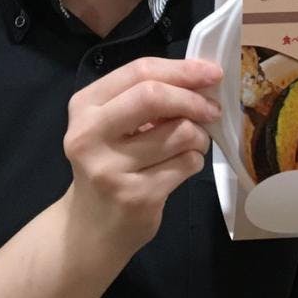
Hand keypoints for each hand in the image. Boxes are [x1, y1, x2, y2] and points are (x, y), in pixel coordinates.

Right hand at [61, 57, 222, 253]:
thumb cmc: (109, 164)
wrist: (91, 227)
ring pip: (179, 133)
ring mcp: (110, 169)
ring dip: (199, 136)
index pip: (138, 72)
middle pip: (153, 97)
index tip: (211, 72)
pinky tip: (181, 167)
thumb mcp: (112, 125)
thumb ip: (146, 99)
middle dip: (193, 99)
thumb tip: (201, 79)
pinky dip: (194, 161)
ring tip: (191, 145)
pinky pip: (186, 164)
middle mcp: (89, 135)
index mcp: (84, 106)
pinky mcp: (136, 197)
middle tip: (213, 110)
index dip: (181, 69)